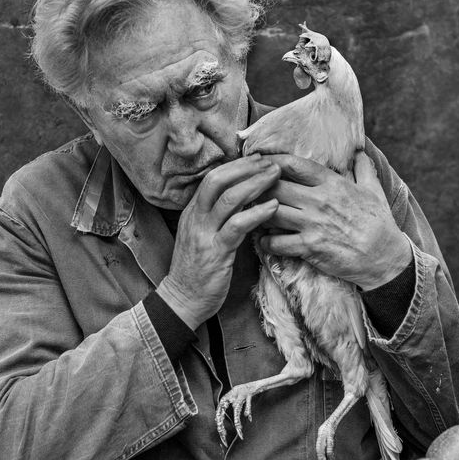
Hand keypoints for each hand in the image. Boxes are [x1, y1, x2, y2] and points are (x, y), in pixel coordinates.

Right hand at [157, 155, 280, 328]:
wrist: (183, 300)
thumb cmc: (198, 269)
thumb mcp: (203, 235)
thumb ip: (217, 215)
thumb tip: (242, 196)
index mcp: (193, 212)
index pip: (212, 177)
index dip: (236, 165)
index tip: (257, 159)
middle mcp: (196, 218)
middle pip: (217, 180)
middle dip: (245, 167)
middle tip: (268, 161)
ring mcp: (204, 234)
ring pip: (228, 199)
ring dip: (255, 184)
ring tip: (275, 177)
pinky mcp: (216, 252)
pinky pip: (237, 226)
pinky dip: (257, 213)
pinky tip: (272, 206)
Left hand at [257, 151, 411, 289]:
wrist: (385, 258)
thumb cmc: (379, 224)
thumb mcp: (374, 191)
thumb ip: (363, 169)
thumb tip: (359, 151)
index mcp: (332, 183)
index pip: (293, 164)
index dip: (271, 161)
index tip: (259, 162)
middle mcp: (319, 200)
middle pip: (275, 186)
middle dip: (258, 188)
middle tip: (248, 191)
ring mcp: (313, 224)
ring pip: (271, 213)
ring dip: (258, 214)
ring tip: (252, 215)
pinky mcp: (310, 247)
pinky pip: (277, 242)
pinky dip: (266, 242)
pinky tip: (264, 241)